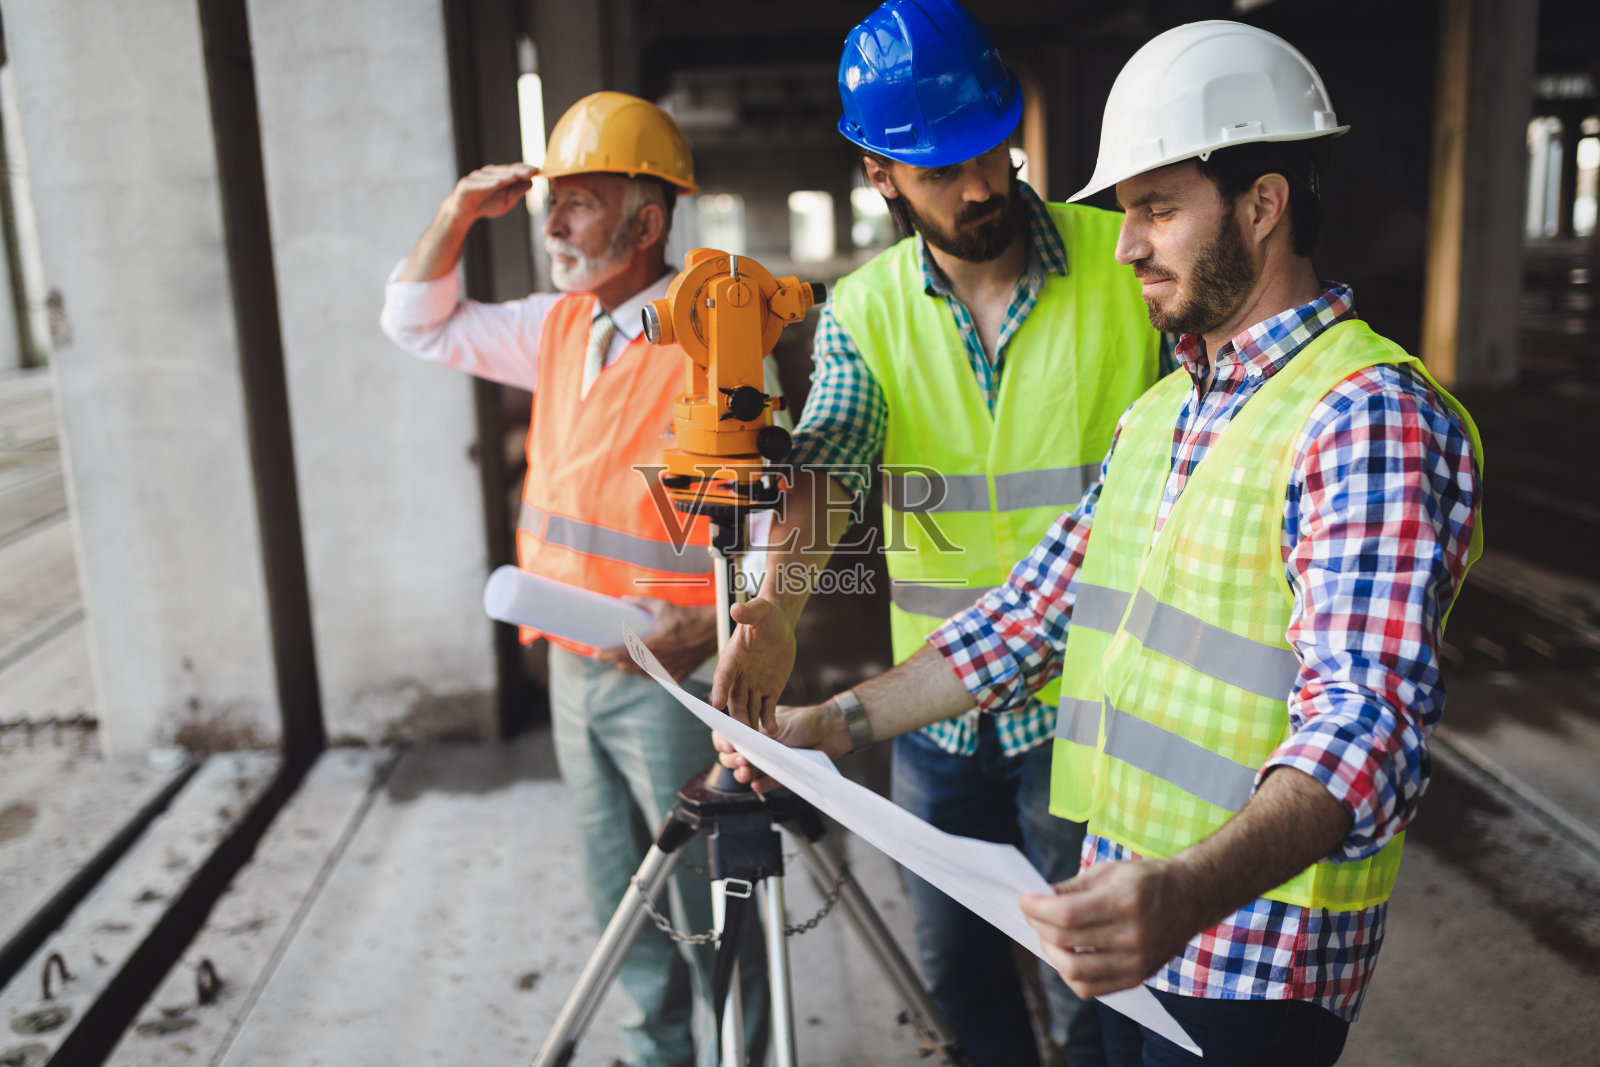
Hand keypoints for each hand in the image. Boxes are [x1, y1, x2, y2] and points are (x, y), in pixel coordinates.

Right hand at [446, 163, 537, 223]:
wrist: (463, 212)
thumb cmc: (487, 205)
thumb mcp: (506, 202)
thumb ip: (517, 192)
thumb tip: (531, 182)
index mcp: (499, 175)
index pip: (514, 170)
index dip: (525, 169)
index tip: (538, 170)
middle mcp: (488, 173)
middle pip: (505, 171)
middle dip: (519, 171)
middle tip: (531, 171)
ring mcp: (476, 178)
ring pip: (492, 176)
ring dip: (504, 175)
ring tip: (515, 176)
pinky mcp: (466, 186)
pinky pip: (478, 184)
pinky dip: (487, 184)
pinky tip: (497, 184)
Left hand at [593, 599, 715, 682]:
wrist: (709, 632)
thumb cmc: (685, 618)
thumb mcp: (662, 606)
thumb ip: (640, 603)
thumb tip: (622, 600)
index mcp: (651, 644)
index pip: (621, 654)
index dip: (606, 656)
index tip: (595, 655)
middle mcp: (657, 661)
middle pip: (628, 667)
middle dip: (618, 662)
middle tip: (614, 654)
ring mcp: (667, 671)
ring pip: (641, 675)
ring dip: (633, 668)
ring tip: (629, 659)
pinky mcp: (676, 676)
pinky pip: (656, 678)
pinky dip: (649, 672)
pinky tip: (649, 664)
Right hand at [709, 597, 795, 731]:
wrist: (778, 624)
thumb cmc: (765, 614)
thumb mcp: (759, 611)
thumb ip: (748, 613)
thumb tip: (737, 609)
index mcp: (732, 657)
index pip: (723, 676)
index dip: (719, 689)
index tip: (715, 703)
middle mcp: (739, 676)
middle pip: (734, 699)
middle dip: (736, 715)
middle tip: (740, 731)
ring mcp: (754, 685)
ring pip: (749, 708)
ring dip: (751, 723)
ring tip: (755, 739)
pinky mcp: (769, 690)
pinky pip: (767, 709)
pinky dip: (768, 720)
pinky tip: (772, 731)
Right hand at [711, 700, 850, 792]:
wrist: (829, 731)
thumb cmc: (802, 721)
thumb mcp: (775, 722)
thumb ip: (755, 734)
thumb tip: (735, 743)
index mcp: (750, 729)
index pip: (726, 737)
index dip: (722, 742)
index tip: (728, 745)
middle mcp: (755, 747)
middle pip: (730, 757)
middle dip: (731, 759)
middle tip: (741, 759)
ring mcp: (766, 762)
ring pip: (744, 773)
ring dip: (741, 774)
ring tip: (747, 772)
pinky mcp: (779, 775)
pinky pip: (765, 784)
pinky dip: (761, 785)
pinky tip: (757, 785)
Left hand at [1018, 858, 1203, 998]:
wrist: (1190, 898)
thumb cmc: (1145, 880)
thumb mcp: (1108, 871)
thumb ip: (1070, 888)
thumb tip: (1036, 899)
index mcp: (1126, 901)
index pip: (1066, 914)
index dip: (1037, 908)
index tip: (1024, 899)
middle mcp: (1133, 935)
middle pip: (1066, 942)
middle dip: (1039, 926)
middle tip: (1033, 913)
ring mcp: (1137, 961)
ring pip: (1075, 972)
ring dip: (1051, 953)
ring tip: (1047, 936)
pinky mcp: (1137, 978)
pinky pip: (1090, 989)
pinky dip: (1070, 974)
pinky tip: (1067, 955)